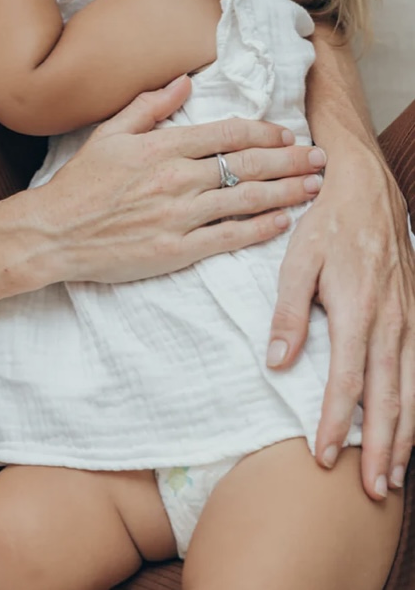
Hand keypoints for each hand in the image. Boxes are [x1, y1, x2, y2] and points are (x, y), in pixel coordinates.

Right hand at [33, 75, 326, 285]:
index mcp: (161, 147)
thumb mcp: (109, 133)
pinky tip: (282, 222)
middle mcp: (176, 178)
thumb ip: (149, 106)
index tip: (286, 132)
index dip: (263, 131)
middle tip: (320, 158)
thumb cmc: (80, 183)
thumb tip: (184, 82)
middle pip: (246, 164)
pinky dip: (259, 229)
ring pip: (245, 200)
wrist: (53, 233)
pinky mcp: (176, 250)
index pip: (226, 133)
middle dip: (289, 160)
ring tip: (313, 188)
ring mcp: (178, 216)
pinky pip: (227, 237)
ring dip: (285, 192)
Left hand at [266, 141, 414, 499]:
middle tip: (371, 490)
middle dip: (380, 448)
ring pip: (414, 390)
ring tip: (394, 476)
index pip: (346, 382)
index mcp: (357, 310)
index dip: (336, 423)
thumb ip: (288, 311)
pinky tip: (413, 428)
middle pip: (389, 398)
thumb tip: (277, 361)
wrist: (365, 186)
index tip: (324, 457)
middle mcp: (391, 321)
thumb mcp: (295, 259)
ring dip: (407, 437)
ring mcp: (411, 318)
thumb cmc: (326, 222)